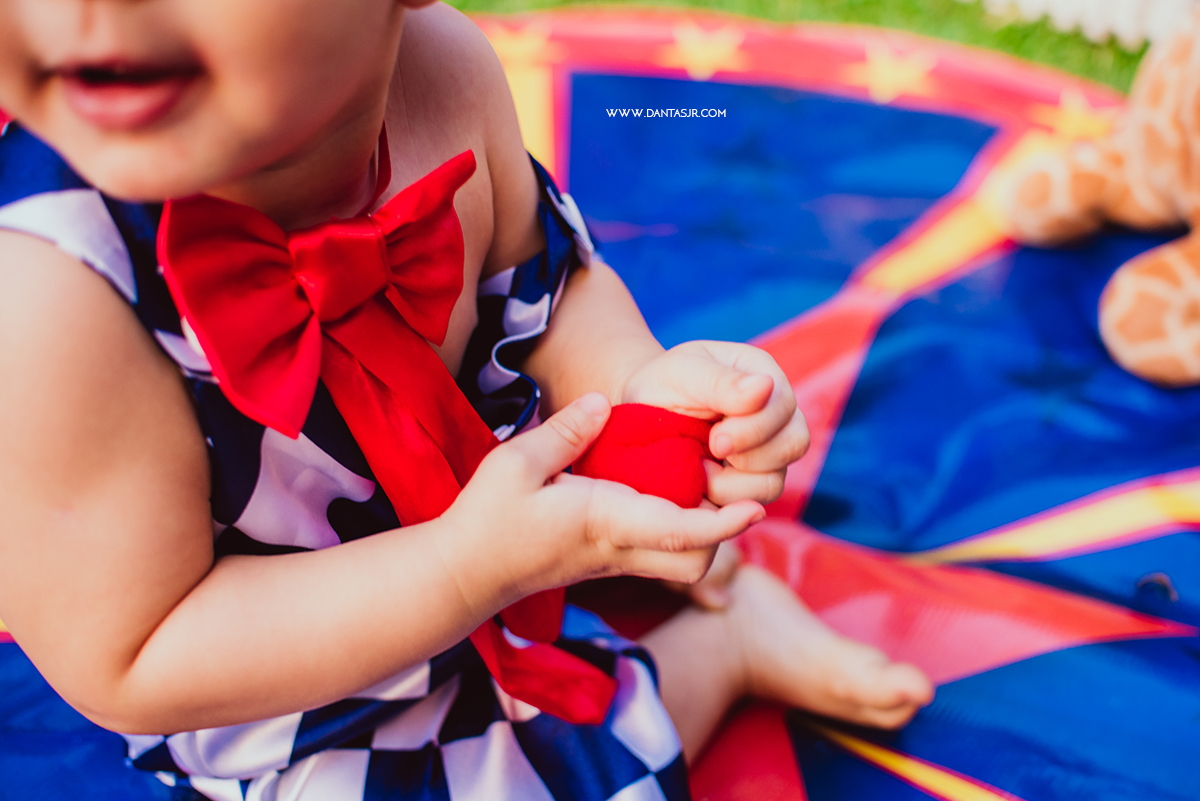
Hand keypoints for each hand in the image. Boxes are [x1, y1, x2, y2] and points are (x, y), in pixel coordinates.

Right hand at [438, 393, 765, 616]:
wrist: (464, 573)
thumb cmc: (486, 519)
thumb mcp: (516, 463)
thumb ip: (566, 431)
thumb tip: (607, 402)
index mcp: (605, 524)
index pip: (680, 533)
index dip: (724, 523)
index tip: (754, 506)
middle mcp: (618, 550)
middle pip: (695, 562)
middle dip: (723, 534)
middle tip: (731, 488)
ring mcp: (613, 563)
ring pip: (681, 566)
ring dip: (703, 537)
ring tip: (704, 489)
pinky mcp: (604, 564)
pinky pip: (658, 556)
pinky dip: (678, 533)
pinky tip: (669, 496)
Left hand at [620, 341, 809, 506]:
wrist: (639, 417)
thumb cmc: (662, 386)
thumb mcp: (682, 373)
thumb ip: (721, 382)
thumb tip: (767, 386)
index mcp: (763, 375)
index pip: (784, 407)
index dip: (754, 429)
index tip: (715, 438)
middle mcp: (775, 414)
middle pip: (793, 444)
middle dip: (750, 456)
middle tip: (711, 450)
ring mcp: (769, 450)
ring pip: (776, 480)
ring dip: (735, 483)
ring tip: (701, 467)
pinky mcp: (752, 480)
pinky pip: (755, 502)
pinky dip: (726, 499)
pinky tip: (702, 481)